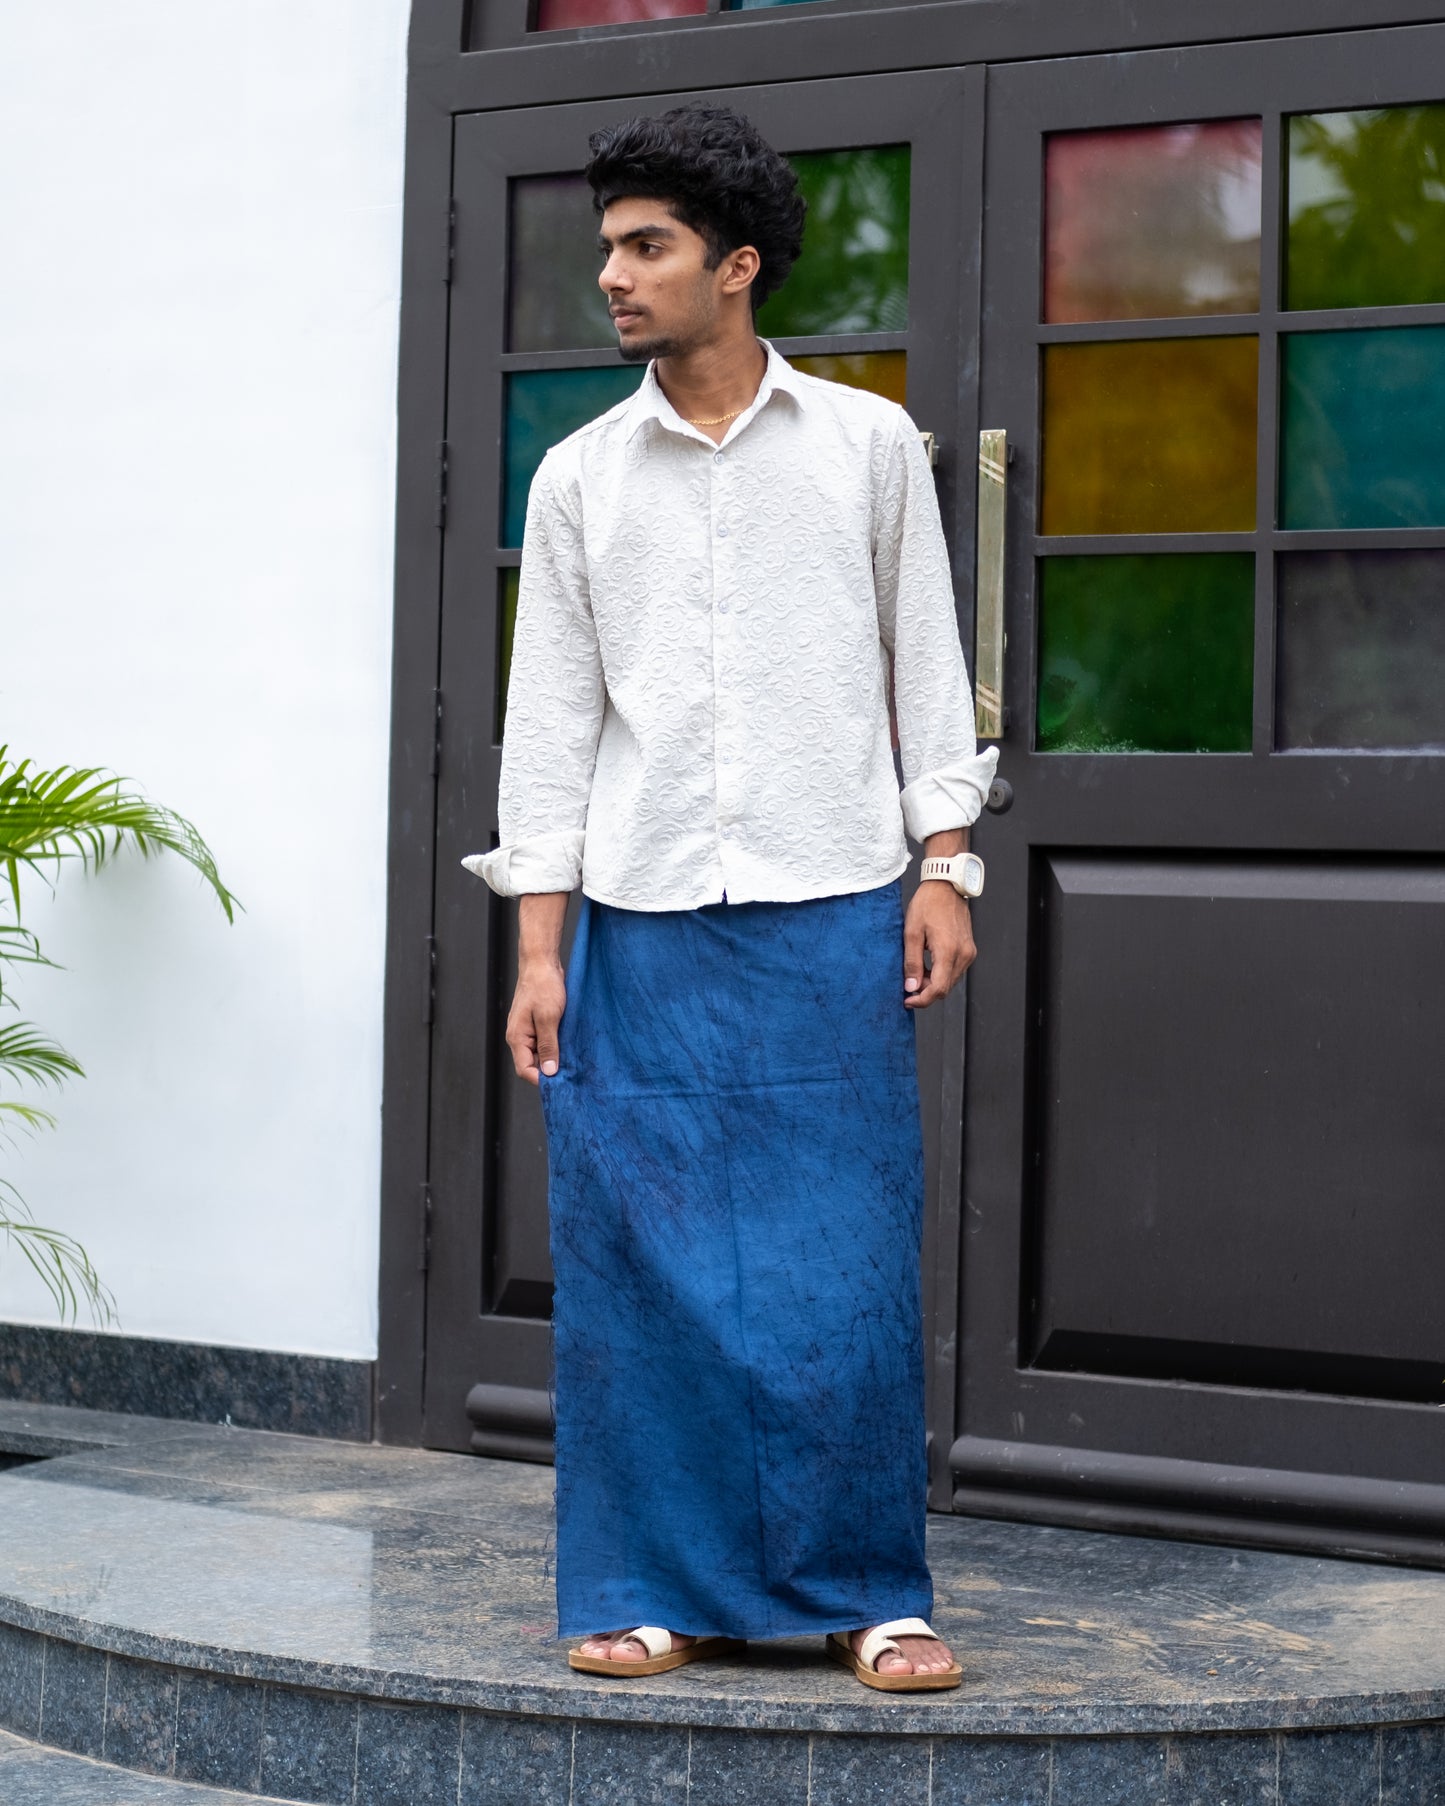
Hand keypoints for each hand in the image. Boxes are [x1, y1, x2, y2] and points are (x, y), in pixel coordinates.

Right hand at [506, 958, 566, 1084]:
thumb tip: (549, 1071)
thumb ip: (548, 1045)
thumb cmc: (543, 986)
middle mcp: (519, 1037)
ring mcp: (528, 1030)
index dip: (542, 1080)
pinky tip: (570, 1046)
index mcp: (517, 1037)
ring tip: (574, 1060)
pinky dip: (557, 1046)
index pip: (525, 1069)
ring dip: (555, 1058)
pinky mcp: (537, 1024)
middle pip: (533, 1064)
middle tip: (572, 1073)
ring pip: (540, 1054)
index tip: (561, 1084)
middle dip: (550, 1070)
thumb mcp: (549, 1017)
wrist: (542, 963)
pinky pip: (545, 1042)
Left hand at [903, 883, 975, 1008]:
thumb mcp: (911, 933)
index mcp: (949, 951)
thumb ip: (912, 963)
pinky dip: (941, 973)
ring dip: (934, 983)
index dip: (922, 999)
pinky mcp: (969, 949)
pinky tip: (929, 963)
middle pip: (945, 988)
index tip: (908, 1000)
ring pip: (951, 981)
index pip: (938, 989)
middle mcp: (963, 954)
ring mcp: (969, 952)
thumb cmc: (928, 904)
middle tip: (909, 982)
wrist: (946, 886)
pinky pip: (955, 970)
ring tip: (918, 970)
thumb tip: (911, 986)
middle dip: (926, 991)